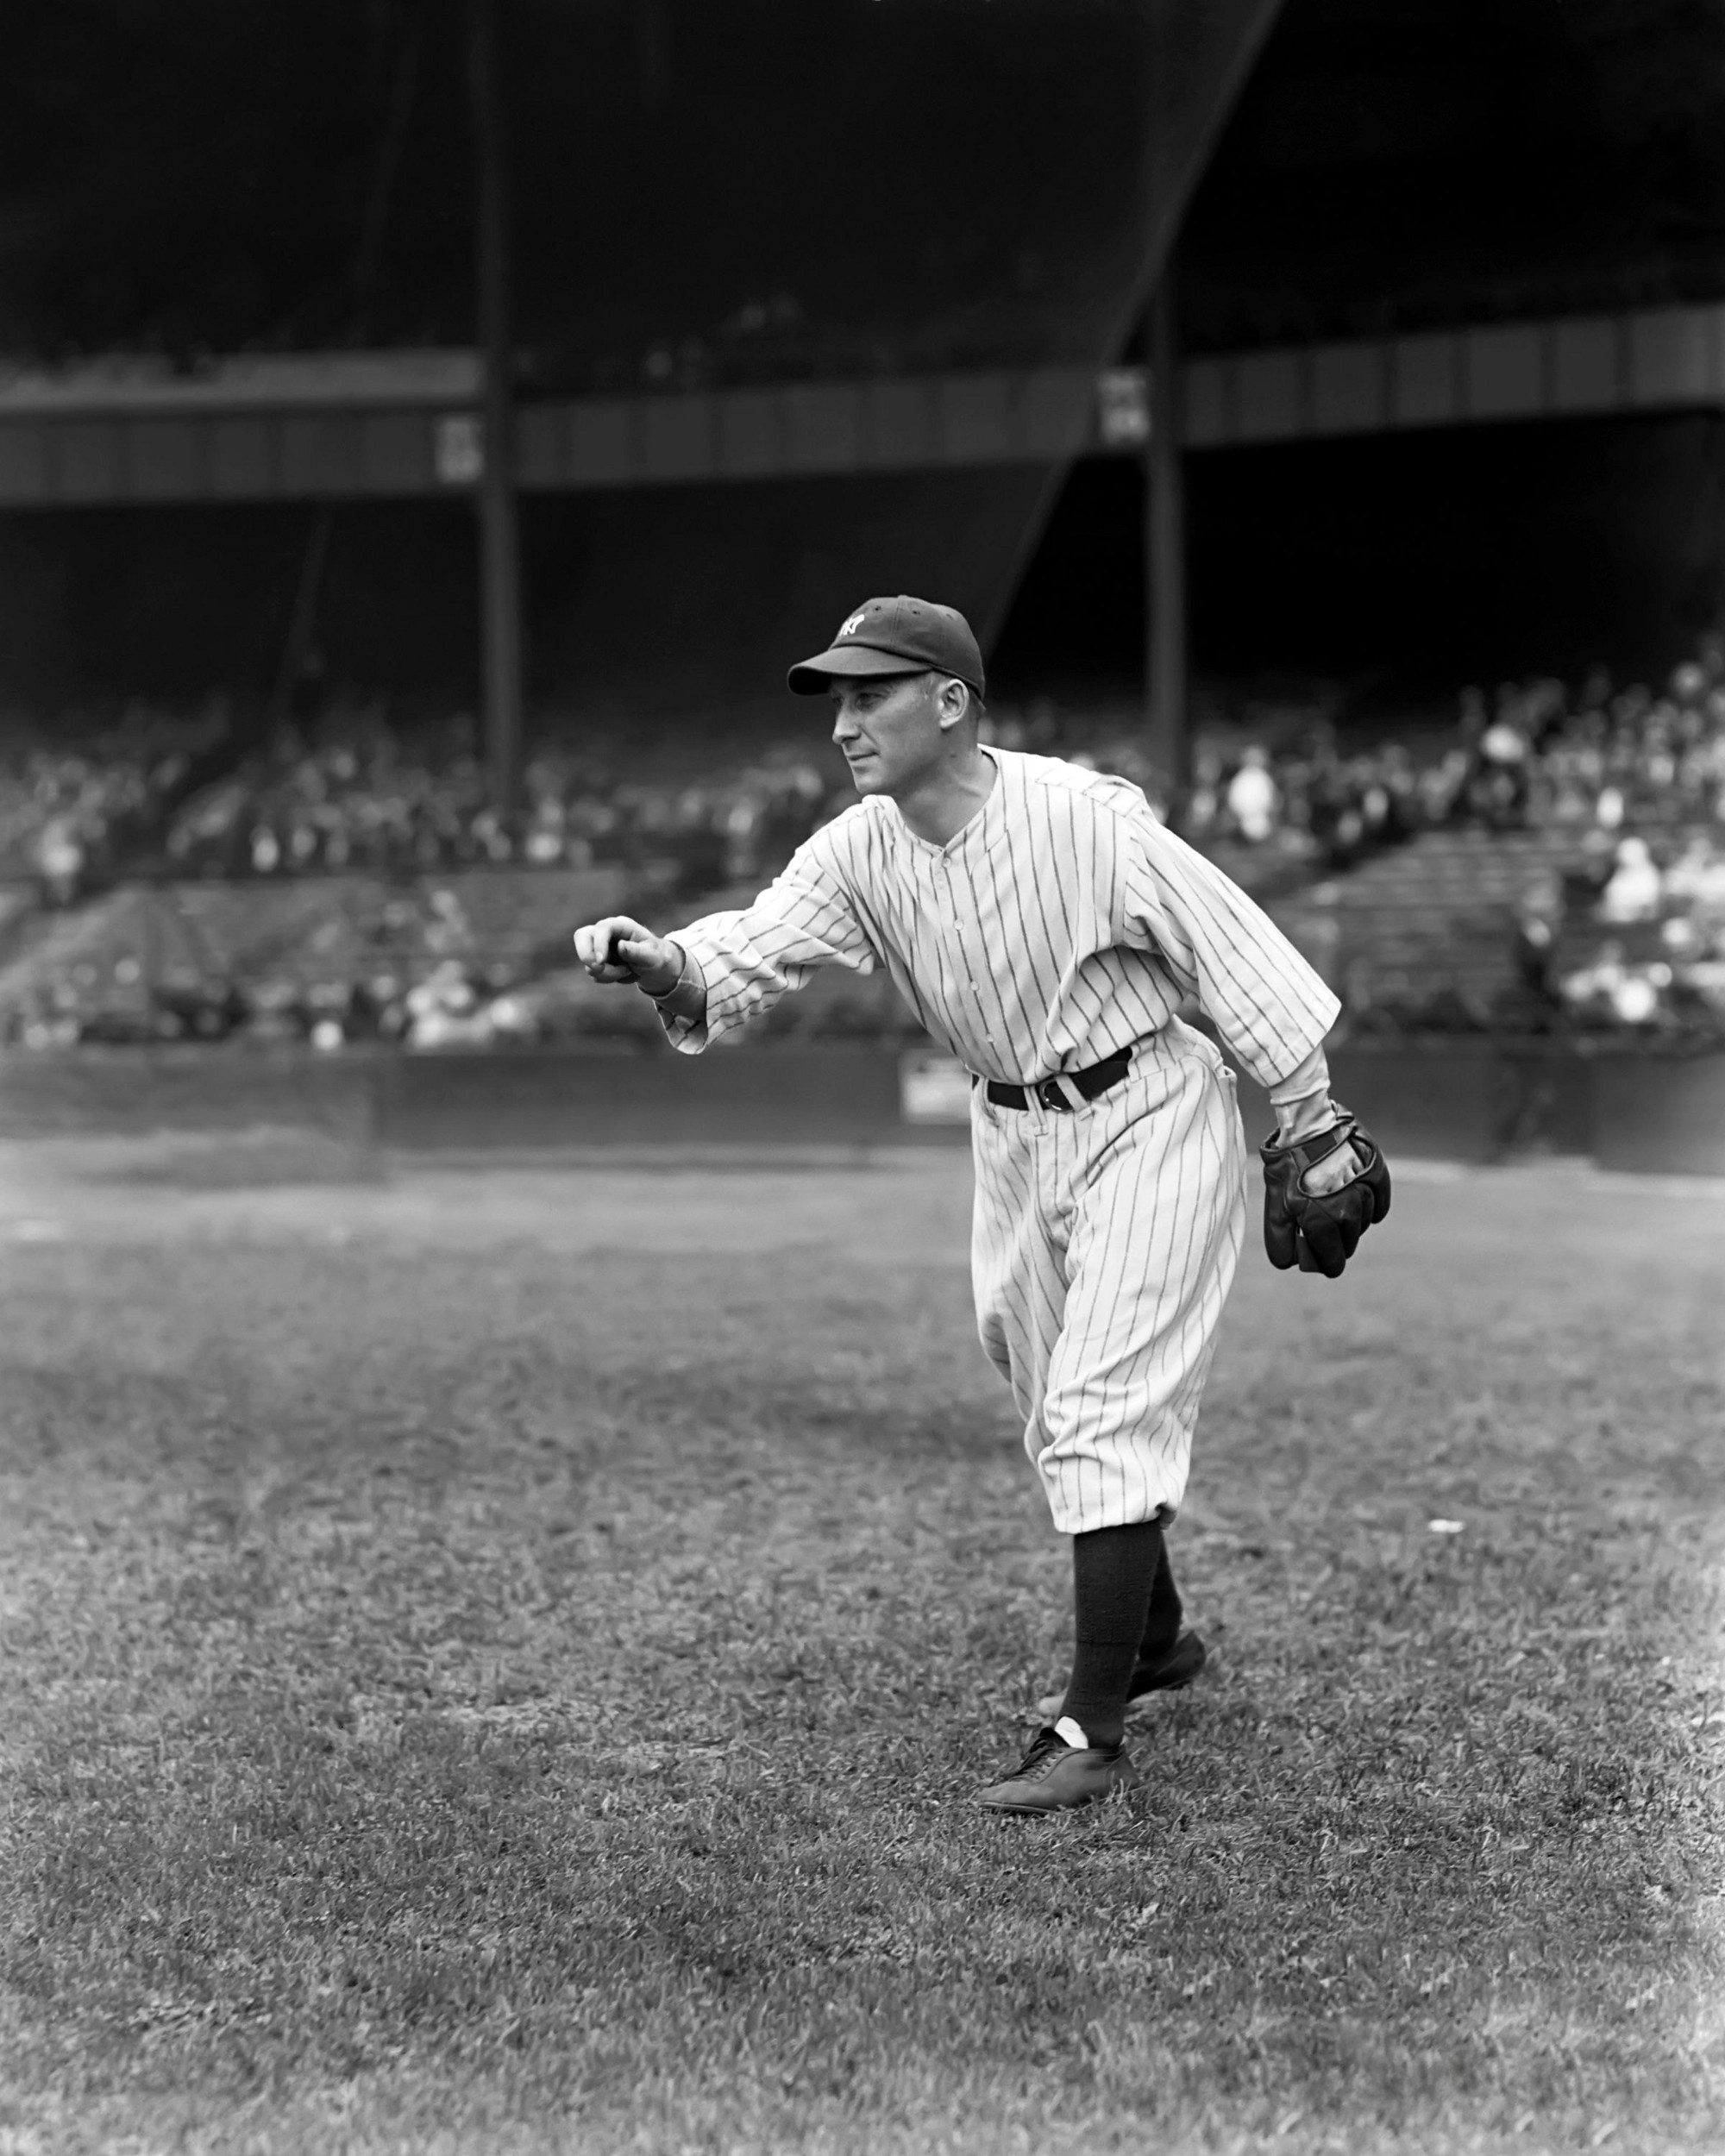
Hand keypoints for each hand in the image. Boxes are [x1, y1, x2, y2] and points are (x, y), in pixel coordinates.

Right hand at [572, 915, 680, 994]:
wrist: (653, 966)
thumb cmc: (655, 956)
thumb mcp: (651, 955)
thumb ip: (637, 951)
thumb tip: (620, 946)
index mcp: (620, 925)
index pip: (602, 928)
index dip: (599, 944)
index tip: (601, 962)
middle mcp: (606, 933)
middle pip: (581, 936)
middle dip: (586, 955)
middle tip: (599, 969)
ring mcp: (599, 946)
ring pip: (588, 961)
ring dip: (606, 973)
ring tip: (627, 972)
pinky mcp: (597, 959)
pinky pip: (592, 971)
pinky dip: (605, 978)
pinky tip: (621, 975)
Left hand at [1260, 1110, 1390, 1278]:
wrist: (1306, 1126)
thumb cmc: (1287, 1168)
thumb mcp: (1275, 1205)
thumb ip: (1281, 1240)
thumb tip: (1290, 1264)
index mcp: (1321, 1222)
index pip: (1332, 1260)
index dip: (1328, 1264)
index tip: (1326, 1264)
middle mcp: (1348, 1211)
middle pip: (1348, 1244)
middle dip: (1337, 1243)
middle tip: (1325, 1231)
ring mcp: (1364, 1193)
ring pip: (1363, 1224)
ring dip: (1350, 1223)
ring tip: (1334, 1206)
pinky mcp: (1377, 1176)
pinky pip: (1380, 1205)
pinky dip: (1371, 1208)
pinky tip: (1357, 1200)